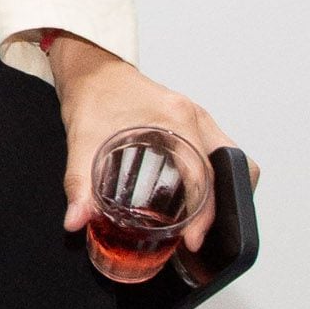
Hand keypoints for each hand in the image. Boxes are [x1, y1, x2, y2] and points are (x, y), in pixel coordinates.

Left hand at [42, 35, 251, 253]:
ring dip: (223, 192)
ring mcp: (197, 119)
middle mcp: (194, 117)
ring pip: (231, 160)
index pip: (205, 172)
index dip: (204, 212)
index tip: (193, 239)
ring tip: (200, 222)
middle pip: (232, 167)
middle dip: (225, 206)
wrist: (92, 69)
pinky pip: (216, 153)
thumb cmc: (93, 95)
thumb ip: (79, 184)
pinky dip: (213, 179)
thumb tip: (76, 220)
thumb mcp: (82, 142)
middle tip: (198, 235)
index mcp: (176, 118)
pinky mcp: (192, 124)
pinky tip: (192, 199)